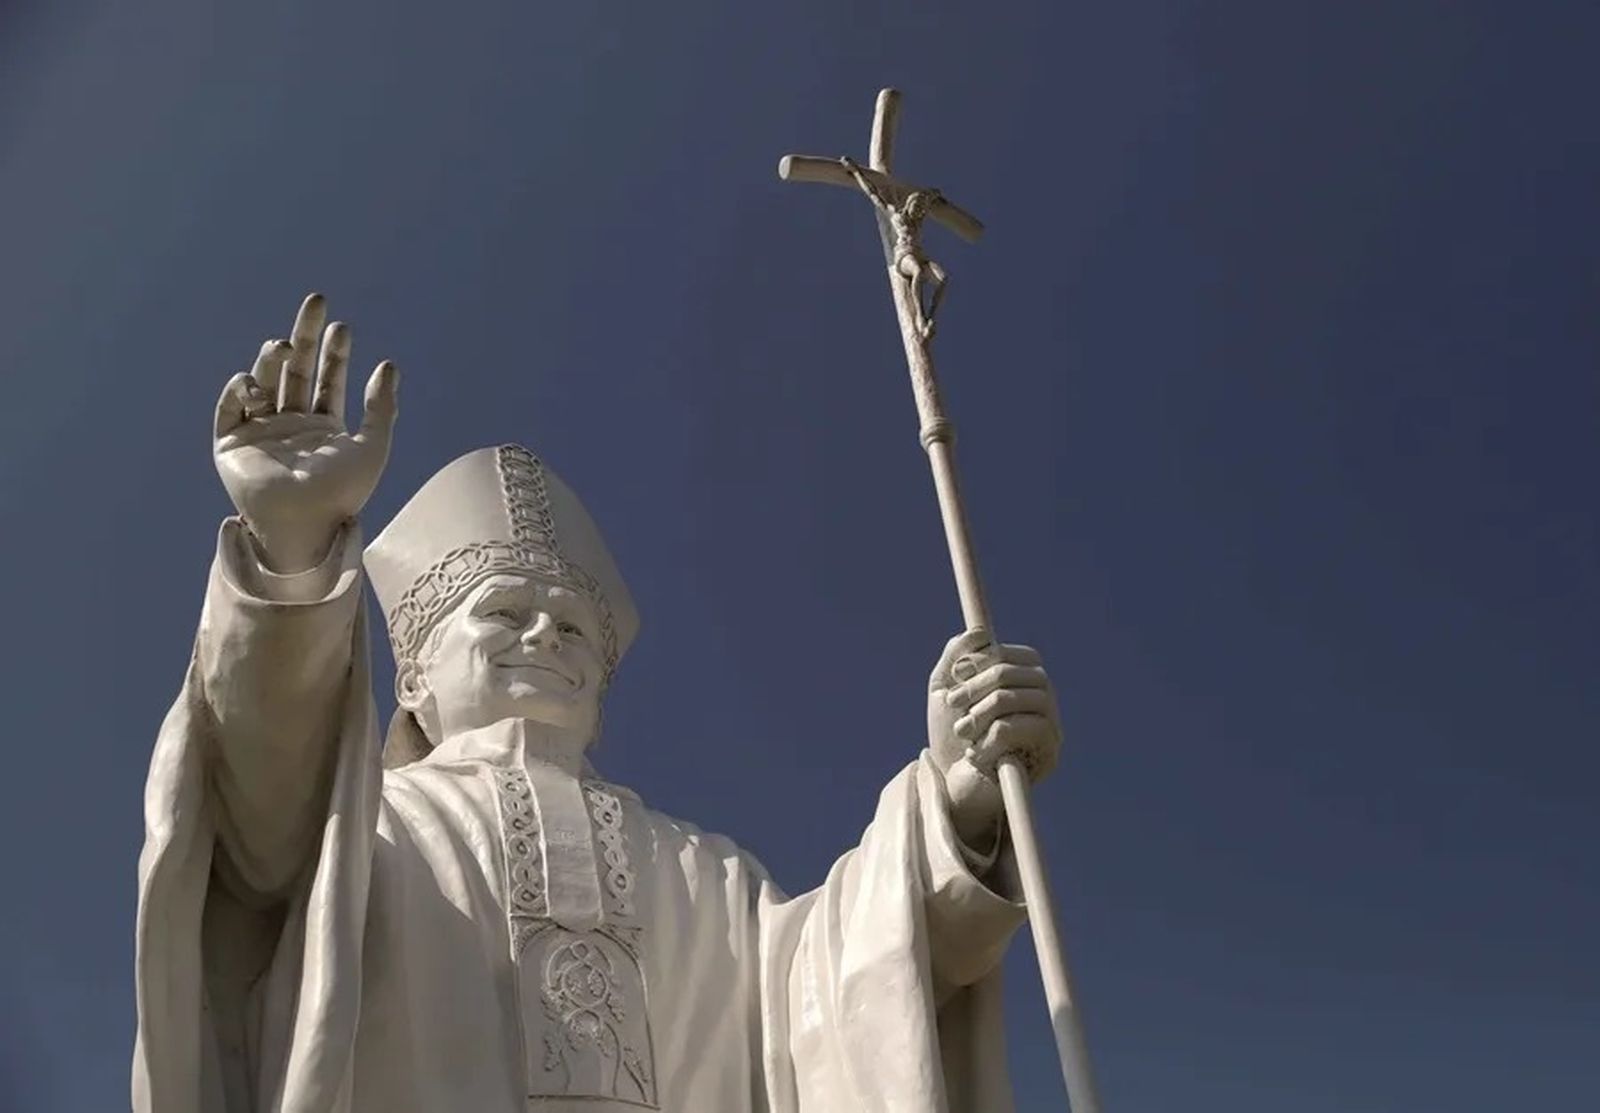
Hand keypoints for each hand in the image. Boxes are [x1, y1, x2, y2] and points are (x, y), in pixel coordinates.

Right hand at [213, 293, 398, 571]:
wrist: (307, 526)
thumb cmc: (343, 493)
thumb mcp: (373, 447)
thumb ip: (381, 408)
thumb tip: (389, 365)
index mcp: (322, 425)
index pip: (327, 378)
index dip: (334, 352)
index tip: (342, 326)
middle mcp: (290, 424)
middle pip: (295, 369)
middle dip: (304, 335)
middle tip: (316, 301)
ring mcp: (260, 432)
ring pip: (263, 383)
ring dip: (271, 361)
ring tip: (282, 346)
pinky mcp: (231, 444)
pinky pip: (229, 409)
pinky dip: (239, 391)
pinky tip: (255, 385)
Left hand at [927, 629, 1061, 846]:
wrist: (954, 785)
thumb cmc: (952, 737)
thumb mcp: (944, 689)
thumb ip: (956, 656)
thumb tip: (980, 633)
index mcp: (1027, 682)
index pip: (1015, 655)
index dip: (983, 660)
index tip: (956, 677)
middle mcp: (1046, 701)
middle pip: (1010, 674)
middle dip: (973, 688)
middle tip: (951, 705)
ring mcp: (1050, 727)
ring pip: (1009, 700)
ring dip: (975, 715)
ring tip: (962, 732)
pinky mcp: (1047, 756)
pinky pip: (1010, 731)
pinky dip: (983, 741)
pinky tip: (977, 755)